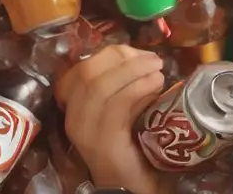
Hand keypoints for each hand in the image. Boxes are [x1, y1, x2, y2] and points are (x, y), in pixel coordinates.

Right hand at [56, 45, 169, 193]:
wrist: (132, 186)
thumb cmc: (133, 144)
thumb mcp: (125, 109)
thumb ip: (125, 87)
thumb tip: (145, 58)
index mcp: (75, 106)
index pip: (83, 67)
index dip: (112, 53)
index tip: (139, 54)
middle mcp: (74, 117)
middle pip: (89, 71)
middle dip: (124, 57)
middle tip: (154, 60)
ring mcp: (86, 131)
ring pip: (101, 85)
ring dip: (134, 69)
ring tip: (159, 71)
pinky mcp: (103, 142)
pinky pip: (117, 104)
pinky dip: (139, 87)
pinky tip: (156, 85)